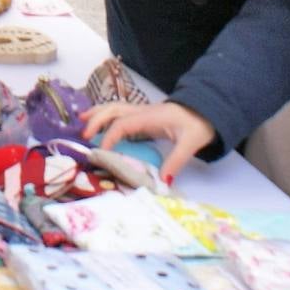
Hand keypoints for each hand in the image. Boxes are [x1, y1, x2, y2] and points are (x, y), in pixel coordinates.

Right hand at [81, 101, 214, 181]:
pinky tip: (101, 123)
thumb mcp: (190, 143)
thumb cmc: (198, 123)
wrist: (208, 110)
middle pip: (113, 110)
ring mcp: (143, 112)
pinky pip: (120, 113)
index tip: (102, 151)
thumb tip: (162, 181)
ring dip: (98, 113)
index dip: (110, 136)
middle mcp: (143, 111)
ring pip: (115, 108)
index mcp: (150, 117)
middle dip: (96, 120)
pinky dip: (107, 116)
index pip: (123, 124)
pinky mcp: (145, 116)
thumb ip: (175, 161)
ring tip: (81, 120)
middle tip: (83, 135)